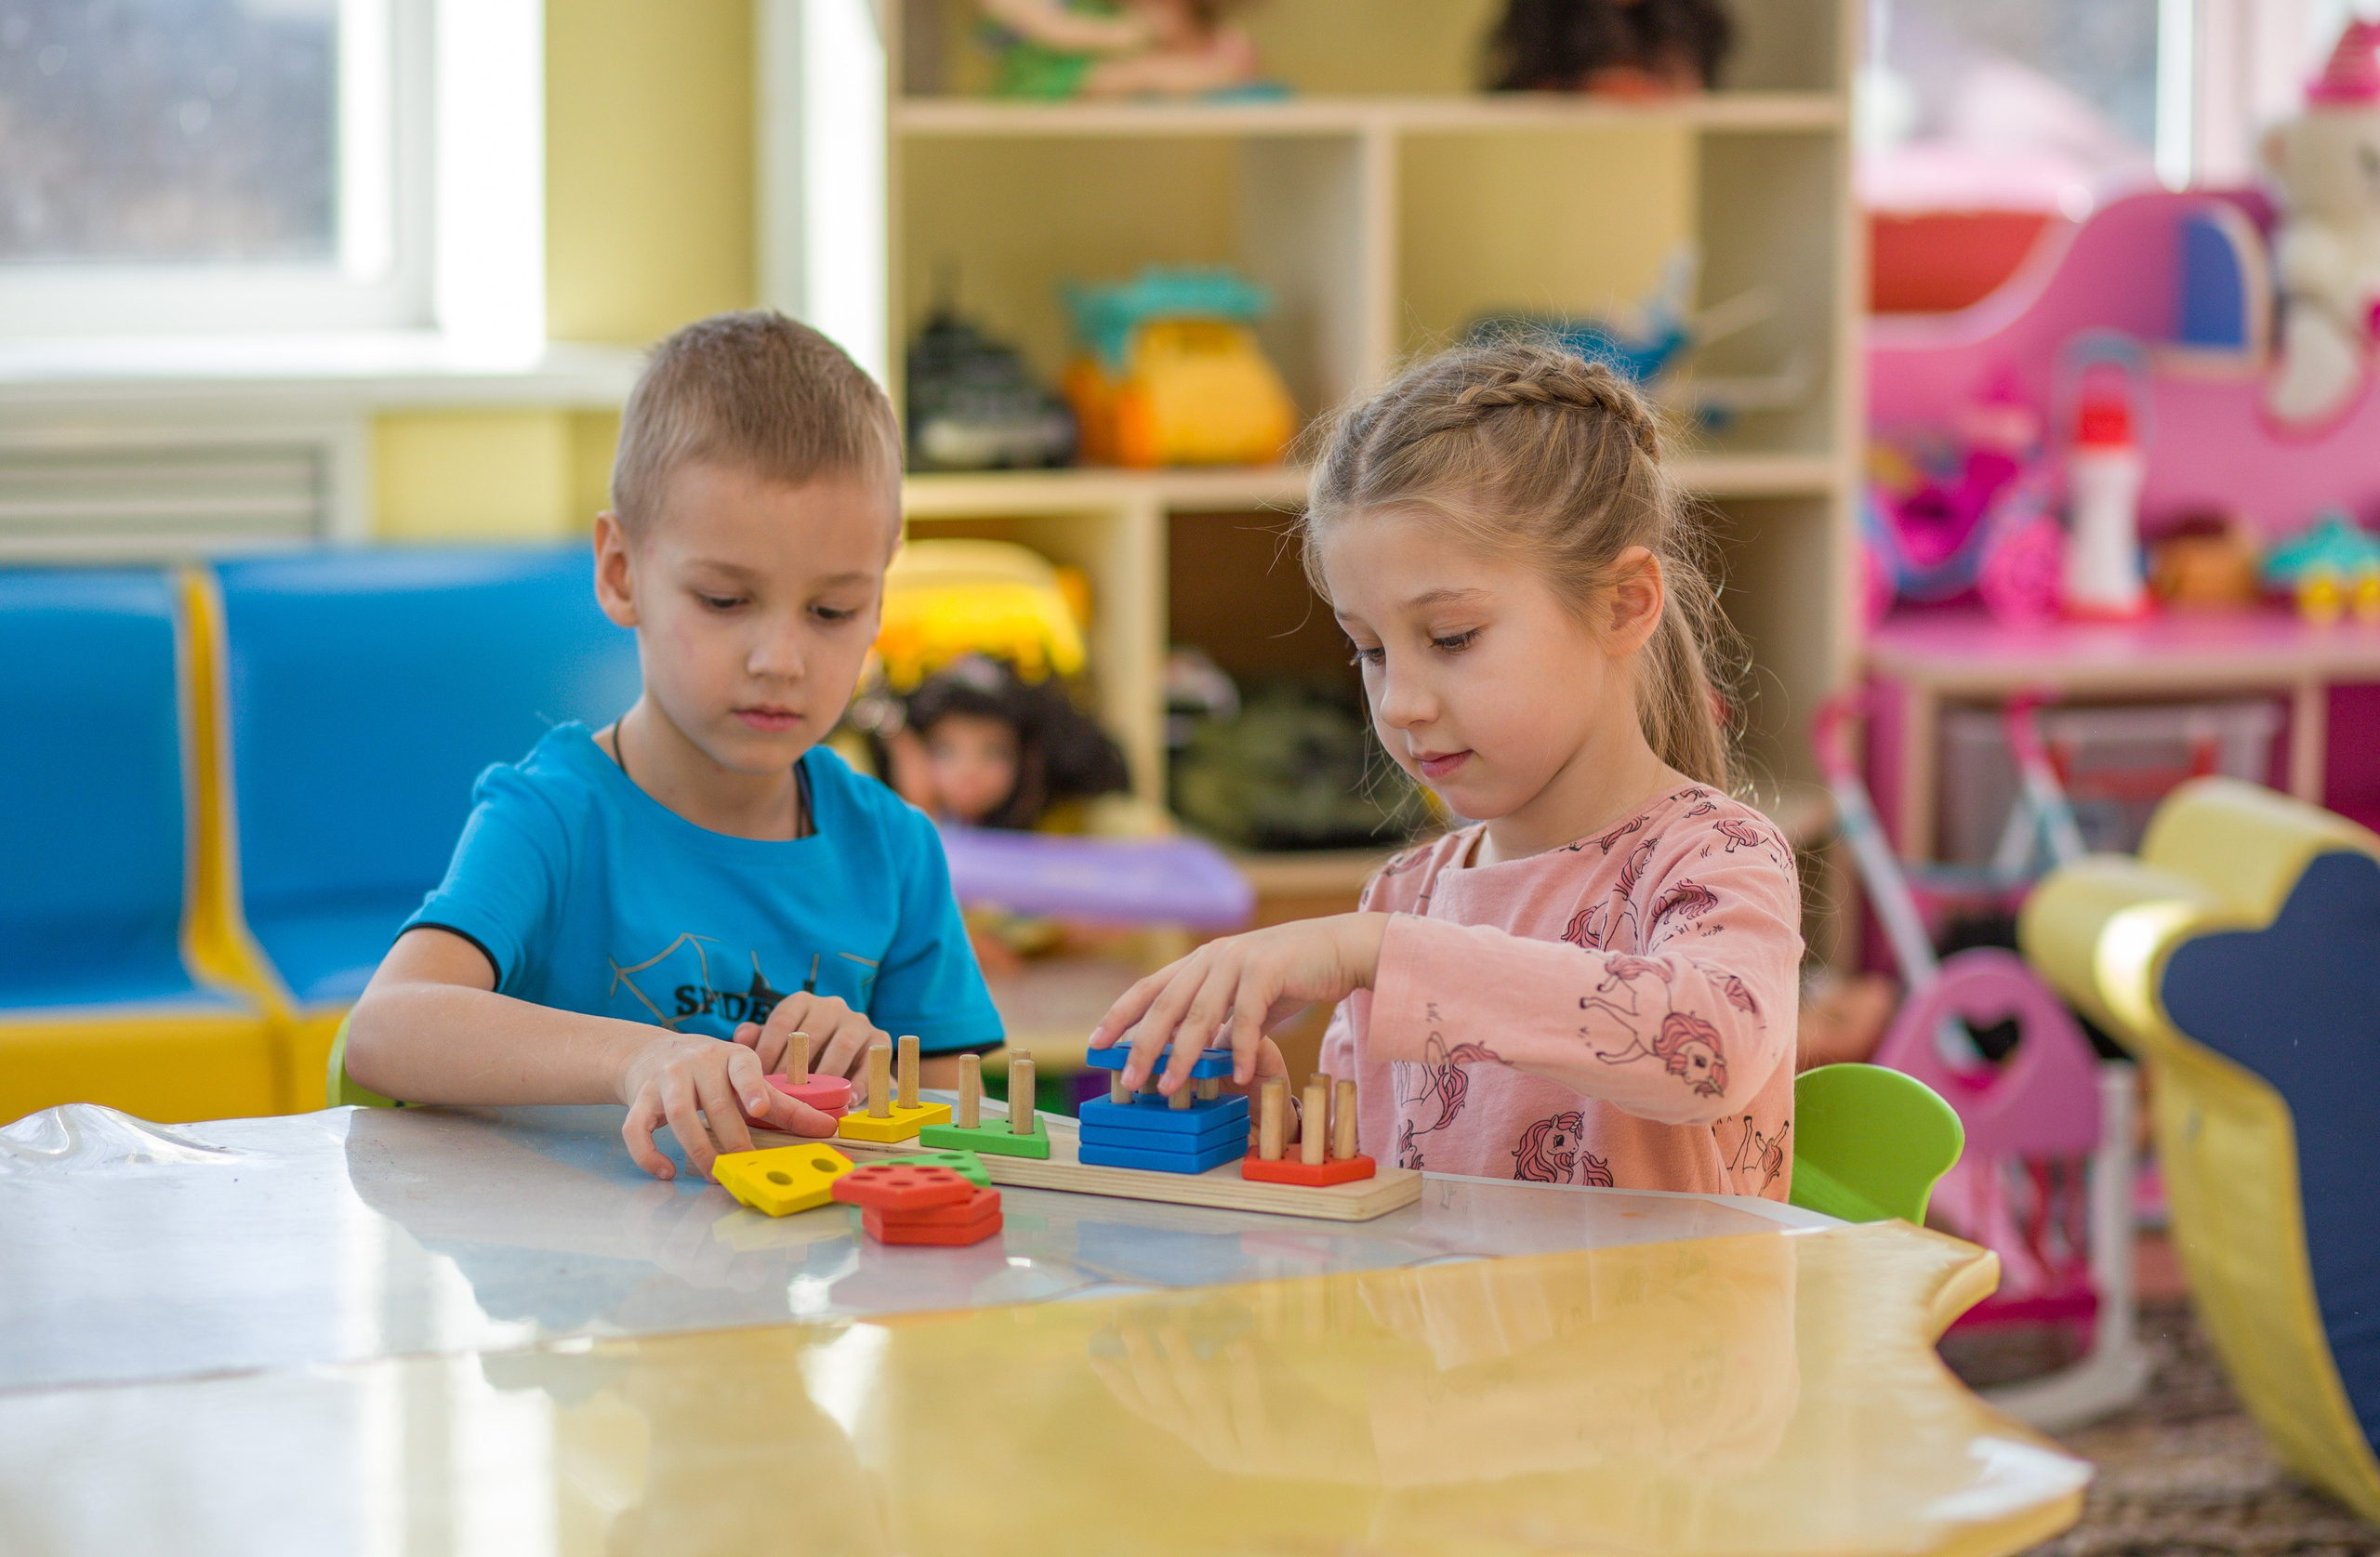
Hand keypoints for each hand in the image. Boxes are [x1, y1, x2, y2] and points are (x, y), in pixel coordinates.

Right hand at [616, 1032, 835, 1181]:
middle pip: (715, 1104)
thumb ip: (785, 1105)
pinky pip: (636, 1128)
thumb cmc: (711, 1071)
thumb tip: (828, 1128)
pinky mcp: (639, 1098)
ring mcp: (665, 1079)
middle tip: (744, 1165)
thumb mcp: (746, 1079)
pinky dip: (648, 1153)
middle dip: (731, 1139)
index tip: (760, 1107)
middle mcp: (697, 1063)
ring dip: (697, 1149)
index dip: (751, 1087)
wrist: (652, 1053)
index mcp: (731, 1057)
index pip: (743, 1068)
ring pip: (678, 1115)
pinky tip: (665, 1171)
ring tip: (714, 1174)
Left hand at [732, 993, 891, 1100]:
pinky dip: (860, 1083)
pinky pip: (871, 1061)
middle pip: (812, 1034)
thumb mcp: (777, 1042)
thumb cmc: (801, 1051)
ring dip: (826, 1076)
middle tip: (783, 1093)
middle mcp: (832, 1006)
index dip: (769, 1050)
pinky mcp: (880, 1039)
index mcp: (802, 1002)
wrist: (845, 1057)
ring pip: (842, 1046)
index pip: (783, 1021)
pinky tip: (848, 1099)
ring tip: (813, 1099)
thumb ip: (758, 1039)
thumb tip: (741, 1036)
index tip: (759, 1077)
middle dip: (796, 1068)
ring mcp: (858, 1021)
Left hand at [1087, 913, 1388, 1095]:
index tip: (1095, 1044)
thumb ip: (1222, 1026)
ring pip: (1199, 1015)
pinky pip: (1246, 1017)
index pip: (1149, 988)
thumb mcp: (1248, 1002)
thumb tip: (1200, 1059)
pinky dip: (1240, 1049)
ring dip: (1182, 1056)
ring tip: (1170, 1087)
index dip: (1119, 1016)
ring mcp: (1238, 959)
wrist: (1344, 948)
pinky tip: (1237, 1078)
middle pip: (1166, 1005)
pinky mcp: (1268, 968)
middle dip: (1143, 1046)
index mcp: (1202, 961)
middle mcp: (1213, 956)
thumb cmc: (1296, 975)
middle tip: (1128, 1081)